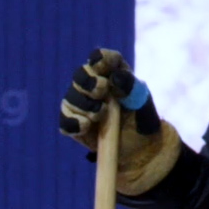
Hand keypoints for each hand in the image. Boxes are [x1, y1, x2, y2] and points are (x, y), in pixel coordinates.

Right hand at [57, 48, 180, 194]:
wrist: (138, 150)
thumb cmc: (142, 121)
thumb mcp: (143, 103)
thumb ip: (131, 87)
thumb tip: (114, 78)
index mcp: (113, 74)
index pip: (102, 58)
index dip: (100, 59)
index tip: (101, 66)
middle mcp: (94, 86)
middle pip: (80, 75)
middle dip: (88, 83)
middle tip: (101, 93)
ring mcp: (81, 105)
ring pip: (70, 98)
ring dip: (83, 106)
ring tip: (100, 116)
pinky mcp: (74, 124)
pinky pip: (65, 120)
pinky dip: (72, 122)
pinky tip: (84, 127)